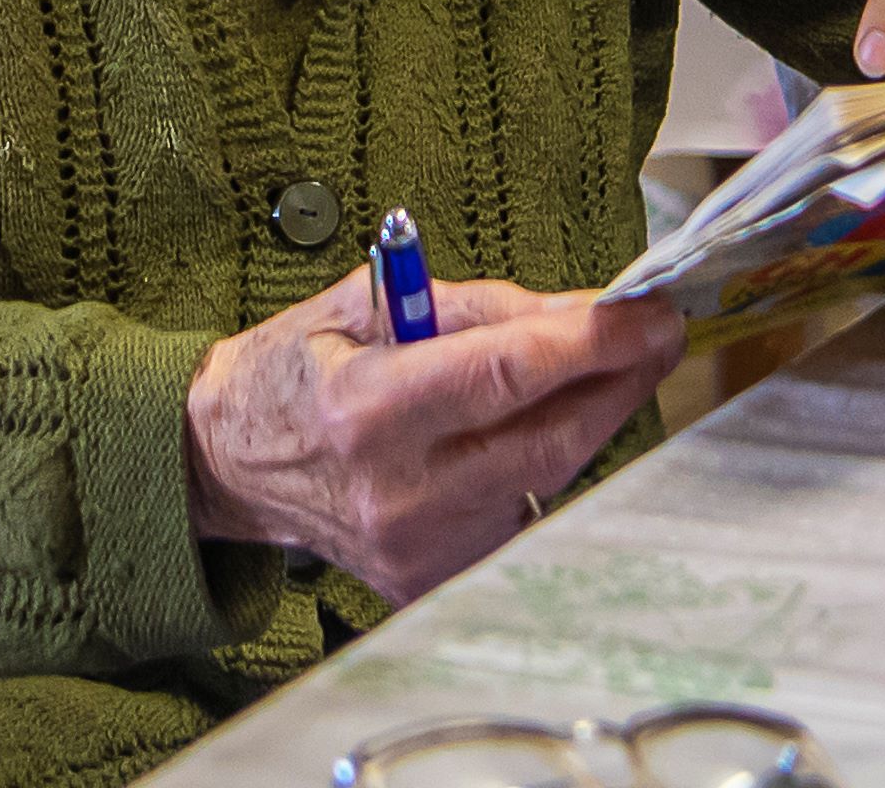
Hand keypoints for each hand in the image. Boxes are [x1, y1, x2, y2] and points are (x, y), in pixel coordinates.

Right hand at [181, 267, 682, 600]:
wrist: (227, 464)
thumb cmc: (298, 370)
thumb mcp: (368, 302)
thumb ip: (480, 308)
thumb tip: (582, 311)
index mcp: (369, 410)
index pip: (510, 375)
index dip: (594, 342)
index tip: (651, 312)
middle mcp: (396, 492)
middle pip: (552, 441)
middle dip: (620, 382)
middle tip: (658, 332)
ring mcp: (416, 550)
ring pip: (547, 479)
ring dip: (587, 420)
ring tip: (593, 369)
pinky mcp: (428, 581)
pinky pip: (520, 514)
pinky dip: (544, 465)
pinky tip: (532, 428)